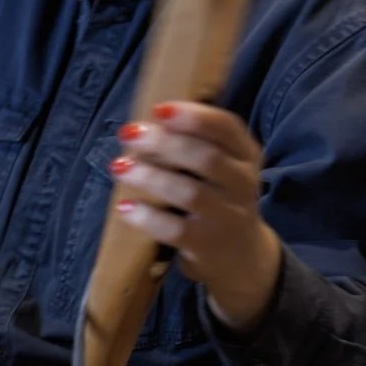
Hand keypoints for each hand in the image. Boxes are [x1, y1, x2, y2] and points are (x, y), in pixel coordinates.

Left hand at [111, 101, 281, 333]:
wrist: (241, 256)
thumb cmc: (218, 198)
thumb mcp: (222, 168)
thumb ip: (195, 143)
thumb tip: (145, 123)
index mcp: (246, 155)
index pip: (226, 128)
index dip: (193, 116)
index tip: (158, 109)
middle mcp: (243, 184)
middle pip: (206, 158)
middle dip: (165, 143)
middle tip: (129, 134)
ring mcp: (227, 217)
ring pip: (190, 193)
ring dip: (151, 177)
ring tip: (119, 167)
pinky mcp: (207, 245)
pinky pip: (176, 230)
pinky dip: (148, 217)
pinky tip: (125, 207)